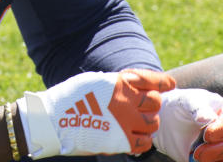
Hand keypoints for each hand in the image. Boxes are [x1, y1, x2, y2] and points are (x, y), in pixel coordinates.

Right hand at [16, 69, 175, 158]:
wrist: (53, 120)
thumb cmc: (71, 97)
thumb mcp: (96, 81)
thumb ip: (118, 83)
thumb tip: (134, 86)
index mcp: (119, 82)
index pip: (151, 80)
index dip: (163, 82)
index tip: (169, 84)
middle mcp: (126, 100)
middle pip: (155, 102)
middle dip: (151, 104)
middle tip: (142, 108)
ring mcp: (125, 122)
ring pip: (153, 123)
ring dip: (147, 122)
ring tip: (134, 123)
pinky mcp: (121, 141)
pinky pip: (145, 142)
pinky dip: (143, 139)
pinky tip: (133, 136)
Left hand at [152, 88, 222, 161]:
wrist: (174, 122)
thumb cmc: (184, 106)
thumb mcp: (187, 101)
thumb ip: (197, 108)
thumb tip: (208, 119)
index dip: (221, 130)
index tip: (206, 135)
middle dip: (215, 151)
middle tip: (197, 152)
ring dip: (214, 161)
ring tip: (196, 158)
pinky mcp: (221, 161)